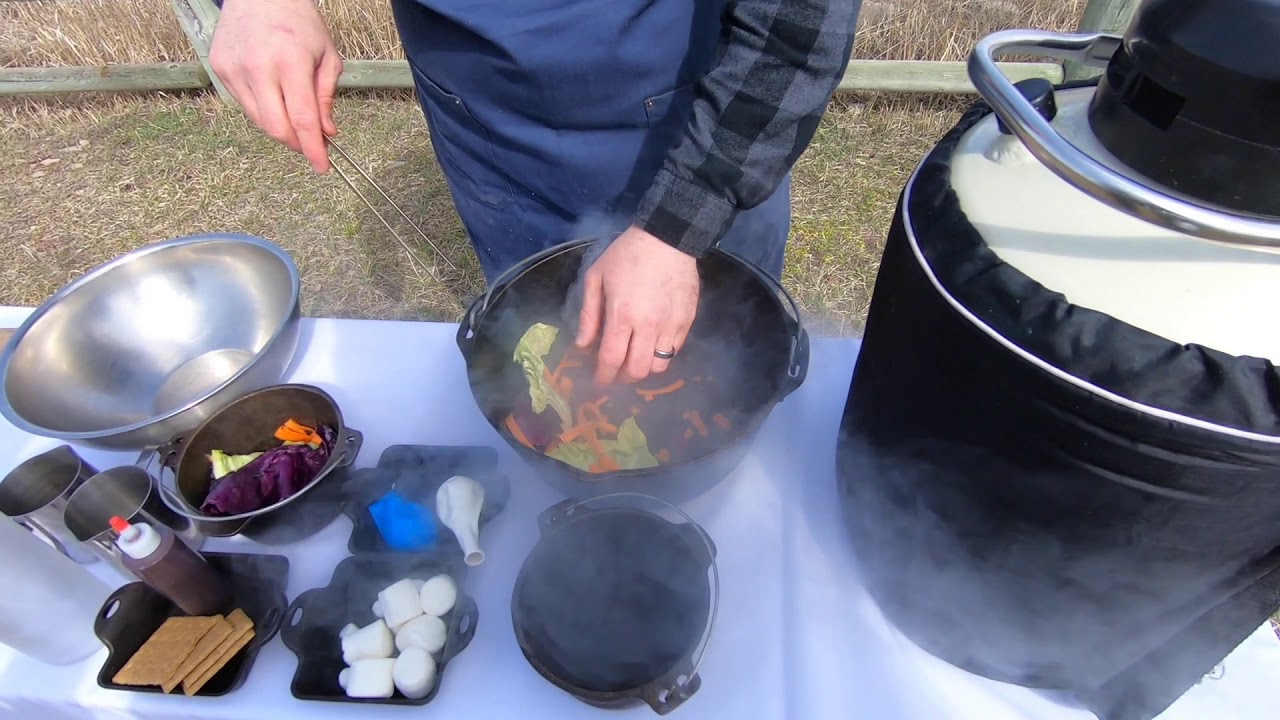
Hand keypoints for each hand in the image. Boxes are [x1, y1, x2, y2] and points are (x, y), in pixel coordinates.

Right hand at [210, 0, 342, 173]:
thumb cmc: (300, 22)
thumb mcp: (327, 56)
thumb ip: (326, 96)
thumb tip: (326, 132)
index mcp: (291, 62)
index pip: (302, 120)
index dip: (313, 149)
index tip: (322, 167)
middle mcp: (258, 67)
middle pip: (276, 127)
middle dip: (296, 143)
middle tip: (310, 143)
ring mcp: (234, 69)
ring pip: (258, 120)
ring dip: (279, 125)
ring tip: (292, 111)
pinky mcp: (220, 68)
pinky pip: (244, 104)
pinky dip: (262, 108)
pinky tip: (272, 92)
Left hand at [575, 226, 699, 384]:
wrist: (668, 237)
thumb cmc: (626, 255)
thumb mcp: (597, 278)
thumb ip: (589, 314)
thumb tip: (583, 344)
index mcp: (622, 314)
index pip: (611, 359)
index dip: (603, 376)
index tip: (599, 380)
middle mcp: (648, 325)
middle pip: (637, 370)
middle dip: (623, 377)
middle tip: (616, 372)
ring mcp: (671, 324)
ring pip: (659, 365)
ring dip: (644, 368)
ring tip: (635, 358)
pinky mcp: (687, 320)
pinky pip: (675, 350)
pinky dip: (662, 353)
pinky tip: (652, 344)